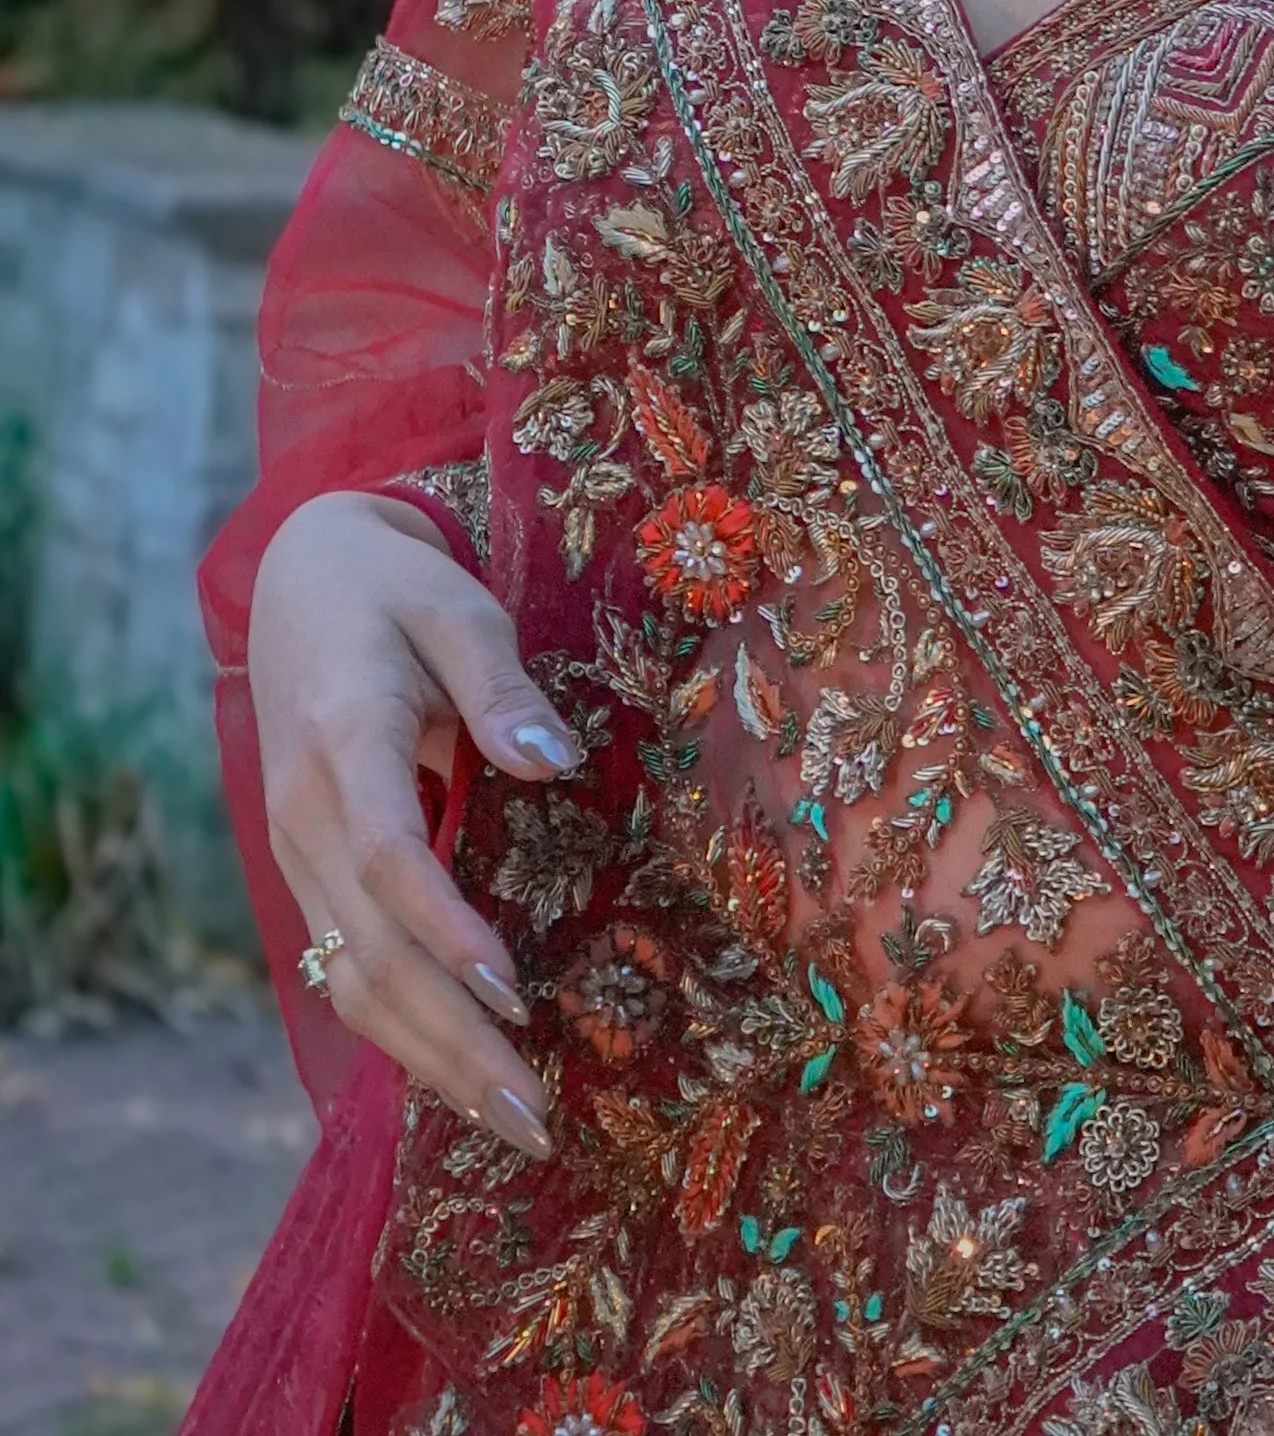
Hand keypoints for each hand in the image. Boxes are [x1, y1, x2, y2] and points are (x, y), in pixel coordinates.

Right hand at [249, 488, 577, 1157]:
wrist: (299, 580)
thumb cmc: (395, 588)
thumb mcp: (457, 605)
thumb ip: (499, 683)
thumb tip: (550, 757)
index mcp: (343, 740)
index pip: (389, 857)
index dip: (446, 932)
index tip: (514, 992)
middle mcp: (305, 814)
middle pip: (370, 950)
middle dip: (450, 1042)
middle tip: (533, 1116)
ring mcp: (295, 851)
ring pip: (348, 979)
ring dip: (424, 1059)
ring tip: (508, 1120)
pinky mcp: (306, 871)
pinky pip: (342, 965)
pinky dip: (395, 1029)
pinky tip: (454, 1075)